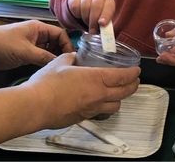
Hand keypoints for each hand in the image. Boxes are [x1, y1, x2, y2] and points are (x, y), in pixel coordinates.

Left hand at [0, 21, 73, 70]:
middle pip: (56, 44)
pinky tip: (49, 74)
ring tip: (61, 73)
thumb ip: (44, 56)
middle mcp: (38, 36)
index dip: (68, 46)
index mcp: (39, 29)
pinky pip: (41, 58)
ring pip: (49, 52)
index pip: (60, 35)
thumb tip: (61, 63)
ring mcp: (32, 45)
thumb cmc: (3, 44)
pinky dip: (46, 65)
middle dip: (63, 54)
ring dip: (54, 60)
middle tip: (69, 69)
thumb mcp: (25, 51)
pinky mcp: (26, 55)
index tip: (72, 60)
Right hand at [25, 53, 139, 127]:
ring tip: (118, 92)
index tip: (136, 70)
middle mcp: (98, 95)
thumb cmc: (47, 84)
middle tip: (134, 81)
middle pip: (124, 93)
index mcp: (95, 79)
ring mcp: (92, 109)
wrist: (37, 106)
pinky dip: (105, 106)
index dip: (132, 73)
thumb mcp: (60, 62)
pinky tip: (98, 102)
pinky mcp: (83, 118)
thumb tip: (74, 57)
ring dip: (120, 98)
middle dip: (132, 86)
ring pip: (115, 106)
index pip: (122, 77)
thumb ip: (71, 58)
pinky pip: (101, 113)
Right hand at [66, 0, 115, 34]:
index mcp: (108, 0)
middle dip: (93, 20)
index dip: (105, 16)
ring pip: (85, 7)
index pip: (108, 7)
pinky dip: (77, 14)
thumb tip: (103, 32)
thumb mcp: (103, 18)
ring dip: (85, 18)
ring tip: (87, 22)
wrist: (85, 2)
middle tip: (92, 30)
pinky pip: (75, 7)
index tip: (102, 24)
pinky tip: (80, 15)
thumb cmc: (97, 13)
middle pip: (96, 6)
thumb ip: (104, 25)